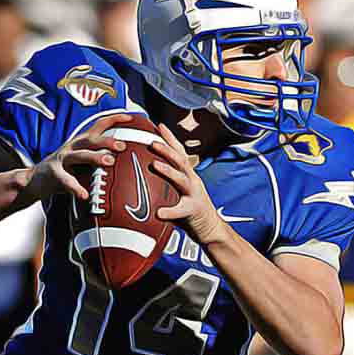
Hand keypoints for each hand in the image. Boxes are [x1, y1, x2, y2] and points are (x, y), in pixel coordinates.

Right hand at [22, 114, 132, 202]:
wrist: (34, 180)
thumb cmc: (64, 170)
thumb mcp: (83, 160)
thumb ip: (99, 157)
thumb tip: (125, 159)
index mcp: (81, 142)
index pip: (98, 126)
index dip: (114, 119)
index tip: (130, 117)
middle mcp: (72, 147)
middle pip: (90, 139)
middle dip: (107, 141)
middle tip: (122, 145)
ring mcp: (62, 159)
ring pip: (79, 155)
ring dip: (95, 157)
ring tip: (109, 161)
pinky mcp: (53, 173)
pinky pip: (66, 180)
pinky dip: (76, 188)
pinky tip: (84, 194)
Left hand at [149, 124, 225, 245]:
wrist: (211, 229)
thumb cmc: (191, 210)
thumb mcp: (180, 191)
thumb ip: (166, 183)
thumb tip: (142, 175)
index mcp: (188, 175)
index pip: (179, 152)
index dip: (170, 138)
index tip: (158, 125)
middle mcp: (193, 181)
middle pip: (180, 160)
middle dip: (167, 149)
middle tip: (152, 142)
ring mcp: (195, 194)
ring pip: (182, 179)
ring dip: (168, 171)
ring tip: (155, 165)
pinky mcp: (194, 210)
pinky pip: (181, 210)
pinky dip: (169, 211)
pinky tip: (159, 212)